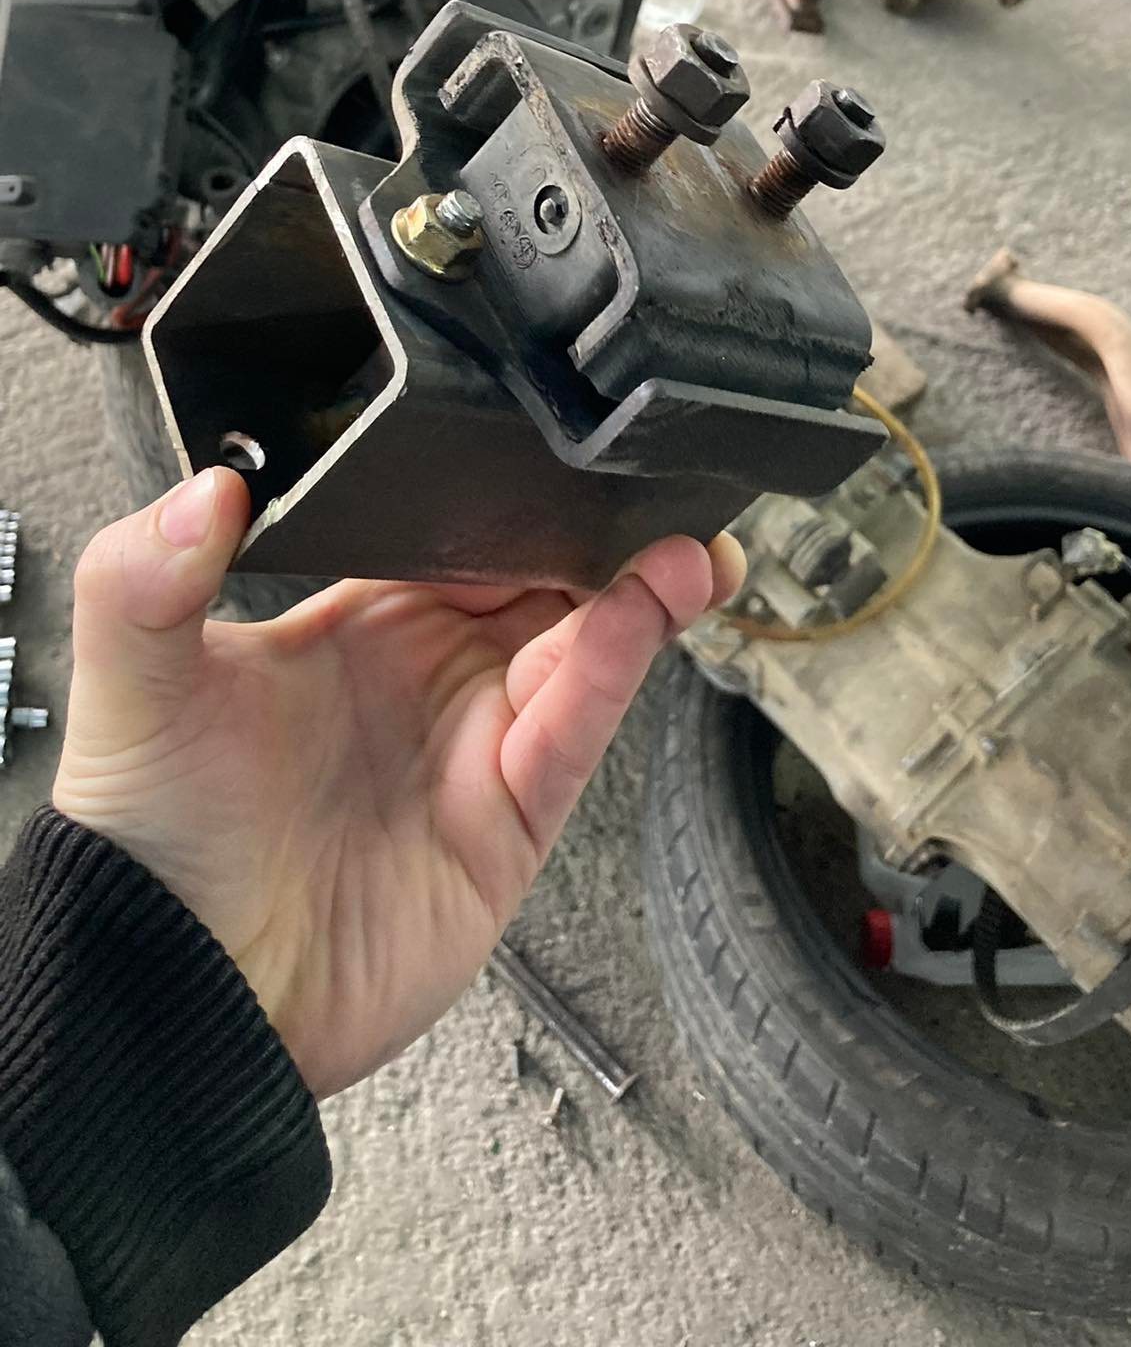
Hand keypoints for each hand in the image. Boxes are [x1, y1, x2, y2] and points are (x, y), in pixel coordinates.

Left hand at [54, 469, 743, 1096]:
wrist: (180, 993)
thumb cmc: (150, 840)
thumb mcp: (134, 685)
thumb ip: (146, 576)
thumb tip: (203, 486)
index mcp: (359, 622)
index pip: (459, 534)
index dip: (512, 493)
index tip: (559, 448)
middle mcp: (430, 675)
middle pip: (542, 582)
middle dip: (602, 533)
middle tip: (656, 482)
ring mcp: (476, 746)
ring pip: (580, 648)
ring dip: (635, 593)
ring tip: (685, 547)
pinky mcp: (510, 822)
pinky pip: (572, 732)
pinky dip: (610, 671)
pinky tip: (635, 615)